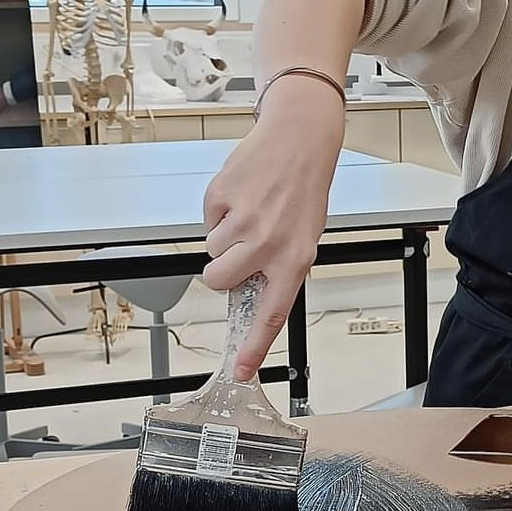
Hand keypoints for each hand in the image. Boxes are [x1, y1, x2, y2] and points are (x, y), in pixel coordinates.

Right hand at [201, 83, 343, 380]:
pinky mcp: (221, 197)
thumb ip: (277, 266)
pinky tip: (244, 193)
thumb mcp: (303, 236)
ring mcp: (242, 220)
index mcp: (294, 259)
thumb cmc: (303, 190)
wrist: (299, 139)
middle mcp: (267, 244)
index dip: (252, 347)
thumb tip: (245, 293)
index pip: (270, 314)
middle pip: (217, 281)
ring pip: (211, 250)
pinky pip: (208, 221)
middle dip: (218, 272)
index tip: (238, 370)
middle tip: (237, 252)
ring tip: (251, 211)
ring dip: (224, 235)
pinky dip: (220, 210)